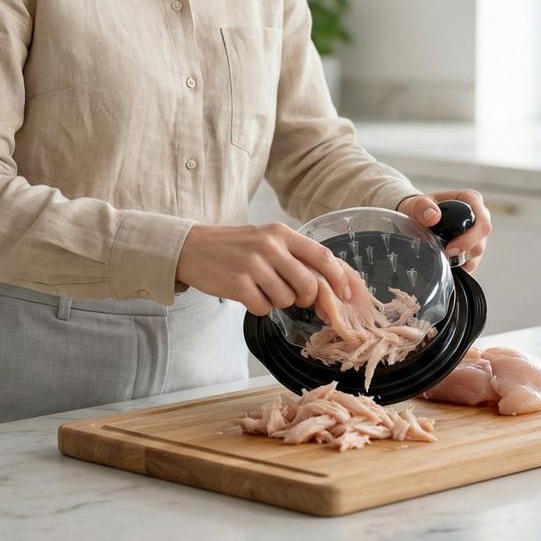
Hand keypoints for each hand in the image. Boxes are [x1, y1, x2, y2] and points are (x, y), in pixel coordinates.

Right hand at [174, 222, 353, 315]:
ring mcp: (253, 265)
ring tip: (262, 288)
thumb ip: (294, 255)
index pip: (322, 255)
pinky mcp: (237, 284)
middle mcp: (269, 245)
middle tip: (294, 295)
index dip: (339, 278)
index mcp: (281, 232)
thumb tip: (328, 282)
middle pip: (308, 284)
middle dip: (307, 298)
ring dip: (278, 301)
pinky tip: (248, 294)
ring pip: (286, 299)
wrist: (193, 247)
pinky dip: (259, 306)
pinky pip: (263, 308)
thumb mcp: (266, 239)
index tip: (347, 294)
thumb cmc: (235, 246)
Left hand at [396, 190, 491, 273]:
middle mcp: (479, 215)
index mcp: (471, 200)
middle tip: (445, 254)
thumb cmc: (421, 208)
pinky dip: (461, 265)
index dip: (469, 239)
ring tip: (444, 256)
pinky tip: (449, 262)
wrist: (417, 216)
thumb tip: (433, 216)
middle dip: (465, 251)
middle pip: (482, 239)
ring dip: (462, 258)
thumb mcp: (417, 204)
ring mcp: (477, 232)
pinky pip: (473, 260)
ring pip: (478, 251)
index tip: (450, 248)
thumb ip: (422, 206)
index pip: (482, 223)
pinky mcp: (473, 245)